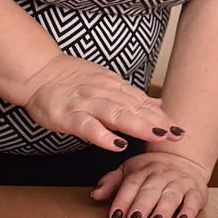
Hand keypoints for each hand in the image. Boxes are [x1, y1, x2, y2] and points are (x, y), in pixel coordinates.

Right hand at [23, 53, 182, 150]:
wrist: (38, 72)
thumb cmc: (71, 79)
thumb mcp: (106, 82)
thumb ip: (131, 96)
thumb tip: (158, 103)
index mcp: (113, 86)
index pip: (141, 103)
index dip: (161, 116)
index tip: (180, 129)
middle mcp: (103, 93)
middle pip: (134, 108)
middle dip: (156, 121)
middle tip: (176, 134)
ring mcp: (86, 104)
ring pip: (116, 114)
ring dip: (138, 126)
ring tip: (157, 136)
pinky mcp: (68, 116)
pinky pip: (88, 126)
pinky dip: (103, 136)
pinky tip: (117, 146)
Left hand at [91, 151, 208, 217]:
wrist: (184, 158)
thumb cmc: (153, 170)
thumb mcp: (131, 170)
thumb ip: (112, 182)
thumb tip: (95, 194)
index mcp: (144, 169)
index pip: (132, 183)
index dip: (123, 199)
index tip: (116, 215)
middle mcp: (162, 174)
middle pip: (151, 189)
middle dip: (142, 205)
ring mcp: (180, 181)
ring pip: (172, 194)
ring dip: (163, 209)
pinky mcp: (196, 190)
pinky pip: (194, 199)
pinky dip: (189, 210)